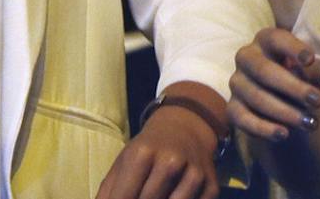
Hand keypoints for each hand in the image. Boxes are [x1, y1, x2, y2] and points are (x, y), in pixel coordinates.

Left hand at [96, 104, 219, 198]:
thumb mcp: (123, 162)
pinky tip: (172, 197)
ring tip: (154, 197)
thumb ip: (108, 193)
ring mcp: (194, 173)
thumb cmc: (148, 149)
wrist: (186, 127)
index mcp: (143, 153)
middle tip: (138, 198)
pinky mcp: (211, 184)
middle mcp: (170, 161)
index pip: (124, 198)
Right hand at [229, 27, 319, 147]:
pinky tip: (284, 134)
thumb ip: (310, 70)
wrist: (282, 98)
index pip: (277, 39)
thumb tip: (308, 74)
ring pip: (257, 97)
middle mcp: (246, 57)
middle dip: (293, 87)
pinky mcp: (231, 108)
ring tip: (309, 123)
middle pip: (265, 71)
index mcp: (265, 39)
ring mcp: (236, 83)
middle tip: (318, 101)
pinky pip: (244, 120)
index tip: (311, 59)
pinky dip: (264, 128)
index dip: (293, 48)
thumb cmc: (298, 75)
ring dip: (285, 112)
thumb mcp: (309, 70)